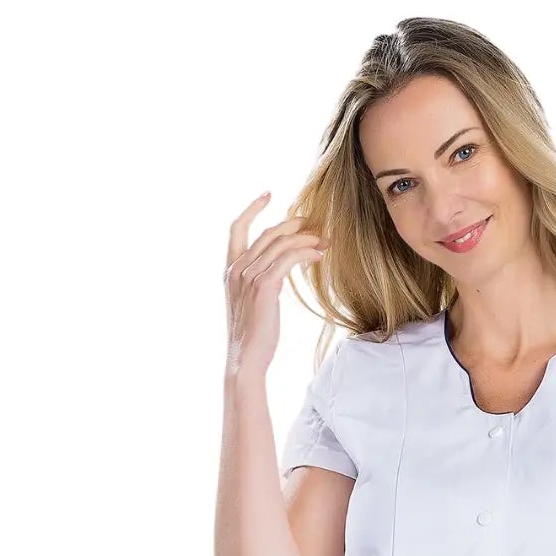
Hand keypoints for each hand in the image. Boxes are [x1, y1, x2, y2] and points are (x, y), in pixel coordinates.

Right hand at [223, 191, 326, 380]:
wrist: (244, 360)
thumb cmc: (252, 337)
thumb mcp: (250, 304)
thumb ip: (258, 282)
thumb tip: (276, 273)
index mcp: (230, 270)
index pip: (236, 228)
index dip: (252, 208)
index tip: (268, 195)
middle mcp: (237, 269)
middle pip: (269, 233)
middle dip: (295, 225)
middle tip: (316, 226)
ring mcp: (249, 276)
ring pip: (281, 243)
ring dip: (307, 239)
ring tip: (325, 242)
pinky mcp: (264, 287)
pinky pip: (288, 259)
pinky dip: (305, 253)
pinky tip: (319, 256)